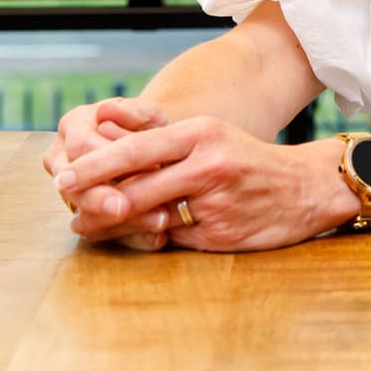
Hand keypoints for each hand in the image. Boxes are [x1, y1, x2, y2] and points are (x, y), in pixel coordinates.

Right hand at [42, 97, 173, 249]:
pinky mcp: (83, 214)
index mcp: (74, 126)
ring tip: (156, 224)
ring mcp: (68, 189)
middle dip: (101, 199)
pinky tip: (155, 238)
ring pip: (82, 212)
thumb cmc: (150, 128)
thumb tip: (107, 109)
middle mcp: (62, 157)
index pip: (81, 147)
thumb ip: (132, 113)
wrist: (154, 150)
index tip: (143, 167)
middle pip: (72, 185)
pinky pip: (99, 230)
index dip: (108, 160)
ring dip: (118, 223)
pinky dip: (128, 236)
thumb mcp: (149, 115)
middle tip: (125, 209)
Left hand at [51, 117, 348, 252]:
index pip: (134, 149)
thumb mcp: (210, 138)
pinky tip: (135, 236)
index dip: (94, 166)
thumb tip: (102, 134)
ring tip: (88, 227)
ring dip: (114, 224)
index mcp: (200, 133)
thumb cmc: (248, 162)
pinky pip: (172, 238)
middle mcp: (206, 163)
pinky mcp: (220, 232)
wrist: (307, 189)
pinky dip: (150, 238)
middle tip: (68, 207)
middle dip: (95, 200)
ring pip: (148, 216)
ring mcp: (214, 200)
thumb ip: (163, 142)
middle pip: (134, 186)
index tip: (63, 178)